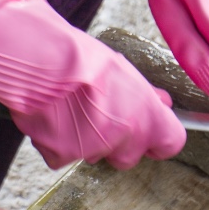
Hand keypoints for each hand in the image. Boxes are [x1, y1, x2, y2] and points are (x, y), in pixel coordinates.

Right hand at [0, 0, 185, 168]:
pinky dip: (54, 141)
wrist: (37, 58)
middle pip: (129, 156)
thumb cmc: (77, 53)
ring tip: (68, 107)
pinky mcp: (61, 154)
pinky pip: (61, 156)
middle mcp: (124, 136)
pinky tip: (49, 116)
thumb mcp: (119, 66)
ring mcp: (92, 148)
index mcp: (146, 113)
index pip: (171, 142)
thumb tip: (159, 101)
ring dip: (83, 139)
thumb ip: (141, 94)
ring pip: (93, 154)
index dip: (159, 139)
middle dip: (116, 141)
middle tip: (99, 115)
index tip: (151, 135)